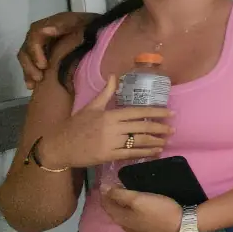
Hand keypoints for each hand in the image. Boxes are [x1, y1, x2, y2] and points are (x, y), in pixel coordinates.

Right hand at [18, 12, 95, 89]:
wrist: (100, 32)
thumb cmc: (91, 28)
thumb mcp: (80, 23)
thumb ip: (63, 25)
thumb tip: (46, 30)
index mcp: (50, 24)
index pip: (34, 35)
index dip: (35, 51)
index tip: (43, 65)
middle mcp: (42, 34)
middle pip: (27, 48)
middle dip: (30, 65)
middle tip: (39, 78)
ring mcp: (41, 45)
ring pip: (26, 57)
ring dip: (28, 71)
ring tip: (35, 84)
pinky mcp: (43, 55)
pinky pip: (31, 64)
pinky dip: (29, 75)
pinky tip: (32, 86)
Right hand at [40, 75, 173, 168]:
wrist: (59, 146)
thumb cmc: (75, 125)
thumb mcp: (90, 107)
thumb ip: (105, 93)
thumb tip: (114, 75)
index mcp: (110, 115)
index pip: (138, 112)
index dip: (156, 112)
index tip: (170, 113)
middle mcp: (113, 129)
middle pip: (142, 127)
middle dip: (160, 128)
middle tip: (172, 128)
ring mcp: (111, 143)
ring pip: (139, 142)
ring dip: (155, 141)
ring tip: (166, 141)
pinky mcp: (109, 156)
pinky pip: (131, 154)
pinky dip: (145, 153)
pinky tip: (154, 152)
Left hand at [101, 187, 183, 231]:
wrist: (181, 226)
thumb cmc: (160, 210)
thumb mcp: (139, 199)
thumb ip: (119, 194)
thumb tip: (103, 188)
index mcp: (120, 218)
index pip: (106, 204)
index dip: (104, 192)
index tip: (106, 181)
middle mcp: (125, 227)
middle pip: (114, 211)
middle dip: (112, 199)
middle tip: (115, 186)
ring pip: (124, 217)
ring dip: (122, 207)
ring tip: (127, 195)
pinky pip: (134, 222)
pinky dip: (132, 213)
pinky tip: (138, 210)